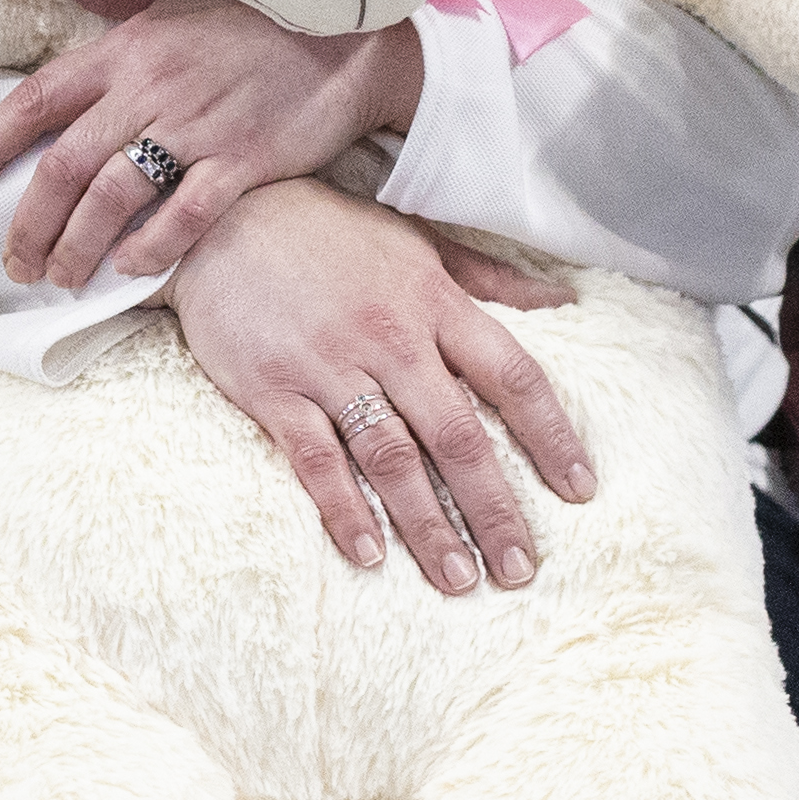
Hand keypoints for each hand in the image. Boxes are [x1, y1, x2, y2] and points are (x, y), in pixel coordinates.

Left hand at [0, 0, 424, 289]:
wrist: (349, 25)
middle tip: (14, 263)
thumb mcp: (177, 0)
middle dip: (29, 222)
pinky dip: (153, 246)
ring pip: (113, 196)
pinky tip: (131, 270)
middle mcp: (150, 88)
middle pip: (64, 165)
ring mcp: (198, 126)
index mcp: (125, 50)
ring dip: (77, 246)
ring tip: (60, 278)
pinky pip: (187, 213)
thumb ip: (122, 15)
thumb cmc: (259, 12)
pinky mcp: (246, 159)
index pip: (35, 100)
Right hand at [166, 180, 597, 593]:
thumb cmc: (328, 232)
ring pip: (392, 459)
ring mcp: (330, 366)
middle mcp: (391, 337)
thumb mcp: (417, 242)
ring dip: (429, 526)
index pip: (512, 376)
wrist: (219, 219)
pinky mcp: (273, 390)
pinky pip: (316, 460)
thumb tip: (565, 302)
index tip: (579, 490)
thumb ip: (490, 277)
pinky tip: (371, 555)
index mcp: (434, 302)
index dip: (551, 436)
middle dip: (494, 510)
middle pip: (458, 436)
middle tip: (520, 570)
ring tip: (459, 581)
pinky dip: (344, 510)